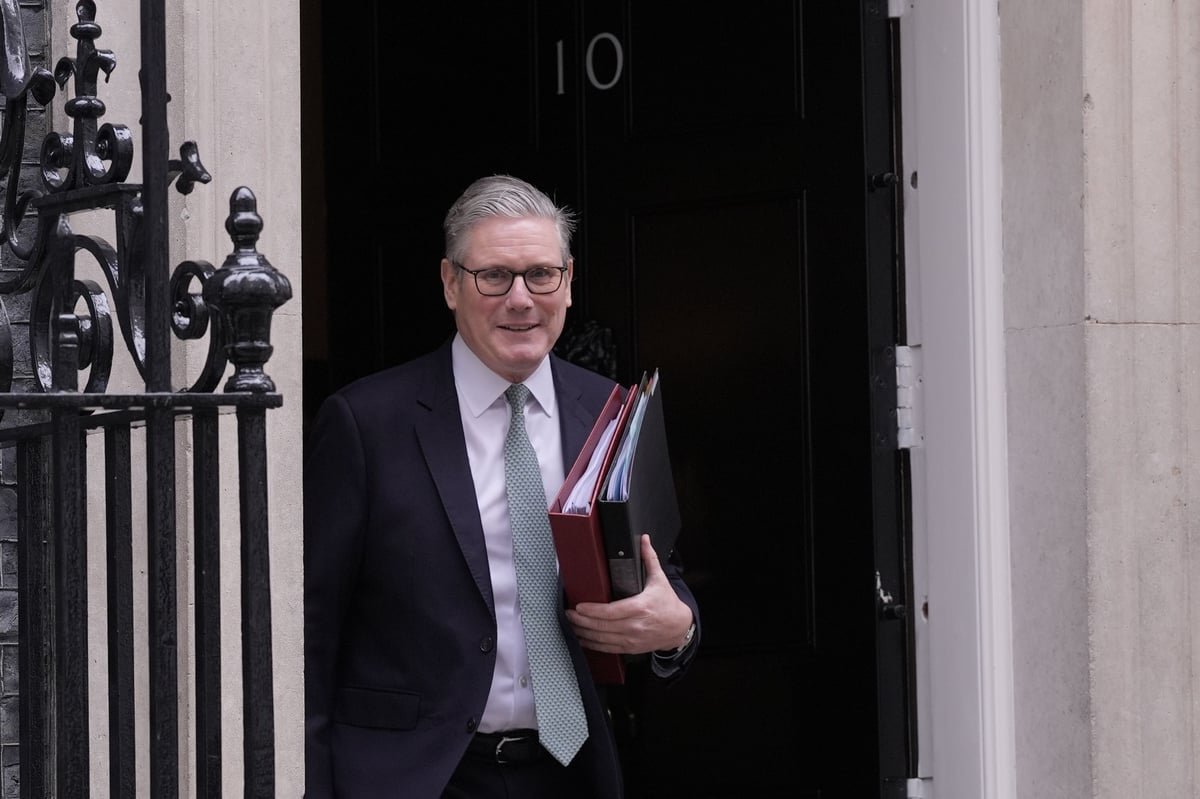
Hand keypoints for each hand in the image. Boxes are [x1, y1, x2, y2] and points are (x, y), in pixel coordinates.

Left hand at [566, 534, 693, 654]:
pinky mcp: (630, 648)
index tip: (579, 606)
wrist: (679, 628)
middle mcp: (635, 625)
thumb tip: (645, 539)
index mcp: (640, 607)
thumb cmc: (667, 604)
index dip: (593, 611)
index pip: (611, 612)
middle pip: (602, 626)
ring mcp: (632, 639)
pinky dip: (592, 644)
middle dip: (582, 621)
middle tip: (568, 613)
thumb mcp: (659, 580)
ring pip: (602, 639)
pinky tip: (582, 638)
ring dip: (583, 632)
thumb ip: (649, 559)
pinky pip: (607, 648)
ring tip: (571, 624)